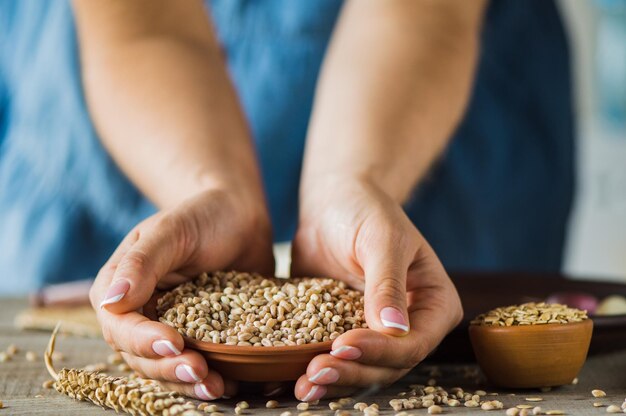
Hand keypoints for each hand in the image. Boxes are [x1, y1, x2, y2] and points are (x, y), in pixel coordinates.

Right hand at [90, 188, 273, 399]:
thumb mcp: (172, 230)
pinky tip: (234, 384)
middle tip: (200, 372)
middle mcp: (141, 314)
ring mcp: (171, 327)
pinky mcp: (202, 336)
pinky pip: (201, 362)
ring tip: (216, 387)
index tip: (174, 343)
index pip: (121, 326)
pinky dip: (214, 377)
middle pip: (142, 357)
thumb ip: (142, 262)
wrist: (239, 217)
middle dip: (168, 369)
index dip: (143, 341)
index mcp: (120, 288)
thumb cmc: (202, 214)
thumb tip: (111, 301)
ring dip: (188, 382)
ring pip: (169, 367)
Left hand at [291, 178, 461, 399]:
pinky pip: (335, 359)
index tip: (343, 344)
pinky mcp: (345, 332)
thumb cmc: (365, 210)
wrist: (333, 202)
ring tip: (304, 385)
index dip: (380, 351)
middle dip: (352, 371)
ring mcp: (377, 333)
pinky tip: (295, 381)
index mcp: (434, 305)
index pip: (413, 342)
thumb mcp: (381, 240)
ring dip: (334, 381)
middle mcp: (410, 326)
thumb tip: (395, 330)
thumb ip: (387, 284)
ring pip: (361, 370)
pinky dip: (317, 371)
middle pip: (387, 366)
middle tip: (316, 372)